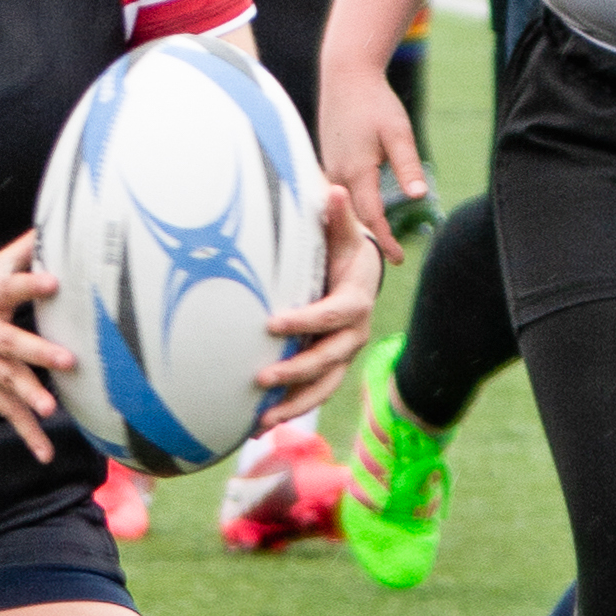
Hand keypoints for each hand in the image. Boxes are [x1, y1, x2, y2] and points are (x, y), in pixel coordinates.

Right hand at [0, 233, 76, 461]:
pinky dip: (26, 434)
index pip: (11, 287)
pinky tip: (45, 454)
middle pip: (12, 342)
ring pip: (8, 380)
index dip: (31, 284)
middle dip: (38, 351)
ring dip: (29, 395)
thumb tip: (57, 221)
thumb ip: (23, 250)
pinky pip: (6, 412)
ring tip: (51, 409)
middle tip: (68, 359)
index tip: (54, 281)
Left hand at [256, 183, 378, 427]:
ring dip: (293, 405)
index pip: (332, 315)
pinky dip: (288, 409)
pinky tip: (257, 425)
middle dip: (296, 372)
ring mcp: (341, 355)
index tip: (272, 323)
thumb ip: (337, 216)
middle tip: (261, 378)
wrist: (357, 273)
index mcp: (355, 301)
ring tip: (261, 421)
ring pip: (322, 387)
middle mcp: (353, 334)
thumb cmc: (343, 249)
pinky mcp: (328, 368)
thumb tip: (334, 189)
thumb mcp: (343, 233)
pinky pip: (312, 393)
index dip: (306, 320)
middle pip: (328, 360)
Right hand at [316, 64, 427, 262]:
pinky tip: (355, 214)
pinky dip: (347, 207)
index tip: (399, 260)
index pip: (371, 216)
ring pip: (343, 205)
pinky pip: (336, 193)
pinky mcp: (327, 160)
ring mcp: (328, 167)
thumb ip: (407, 165)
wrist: (345, 77)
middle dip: (371, 237)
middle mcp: (337, 173)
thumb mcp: (399, 133)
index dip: (385, 239)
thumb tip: (419, 196)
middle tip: (390, 258)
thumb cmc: (375, 102)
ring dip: (358, 224)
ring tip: (375, 242)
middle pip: (354, 216)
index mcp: (356, 171)